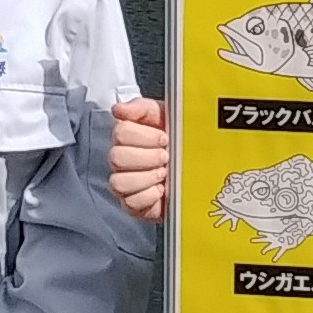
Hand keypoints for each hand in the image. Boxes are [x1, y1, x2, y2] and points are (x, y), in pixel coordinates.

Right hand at [110, 97, 169, 223]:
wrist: (195, 168)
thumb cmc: (178, 141)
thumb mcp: (165, 116)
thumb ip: (141, 108)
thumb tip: (118, 109)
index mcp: (127, 137)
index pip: (120, 133)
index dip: (144, 136)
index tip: (164, 137)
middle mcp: (121, 160)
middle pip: (116, 157)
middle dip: (147, 157)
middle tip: (165, 157)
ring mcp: (124, 183)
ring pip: (118, 182)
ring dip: (146, 178)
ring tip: (163, 174)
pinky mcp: (132, 204)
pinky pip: (130, 202)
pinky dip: (149, 196)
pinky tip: (161, 190)